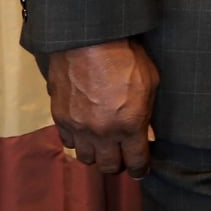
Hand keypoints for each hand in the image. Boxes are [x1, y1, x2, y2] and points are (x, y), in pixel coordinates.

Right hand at [48, 39, 158, 177]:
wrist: (90, 41)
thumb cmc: (128, 58)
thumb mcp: (150, 83)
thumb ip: (147, 112)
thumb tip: (144, 132)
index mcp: (129, 125)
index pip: (136, 162)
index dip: (141, 169)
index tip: (142, 169)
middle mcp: (102, 132)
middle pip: (108, 166)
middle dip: (118, 164)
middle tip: (123, 155)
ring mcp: (79, 127)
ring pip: (86, 158)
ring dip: (96, 154)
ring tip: (103, 144)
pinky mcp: (60, 118)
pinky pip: (69, 141)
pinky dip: (78, 140)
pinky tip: (85, 130)